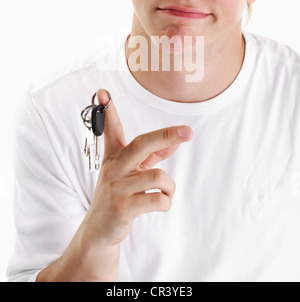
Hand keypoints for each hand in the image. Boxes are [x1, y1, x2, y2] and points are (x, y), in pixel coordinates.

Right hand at [83, 89, 192, 246]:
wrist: (99, 230)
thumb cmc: (119, 195)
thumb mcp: (132, 172)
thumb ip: (152, 155)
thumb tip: (175, 140)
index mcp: (115, 157)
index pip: (110, 129)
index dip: (108, 110)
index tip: (103, 91)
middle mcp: (114, 168)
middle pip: (141, 144)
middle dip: (166, 135)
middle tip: (188, 132)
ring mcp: (117, 188)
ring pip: (158, 177)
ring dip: (170, 186)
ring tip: (166, 192)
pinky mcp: (122, 208)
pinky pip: (157, 199)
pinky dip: (166, 202)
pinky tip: (161, 204)